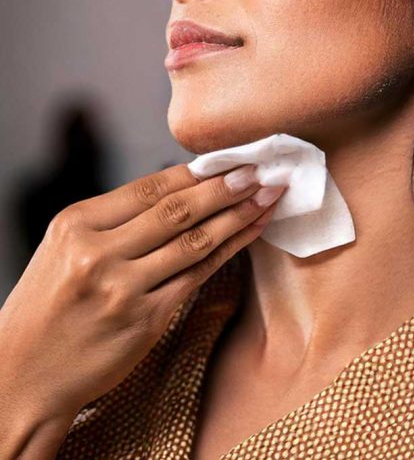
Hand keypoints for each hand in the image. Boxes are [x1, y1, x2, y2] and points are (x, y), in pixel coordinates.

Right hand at [0, 162, 284, 422]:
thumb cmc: (50, 305)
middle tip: (260, 171)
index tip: (231, 159)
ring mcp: (122, 289)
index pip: (149, 187)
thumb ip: (117, 219)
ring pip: (195, 240)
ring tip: (267, 196)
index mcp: (76, 225)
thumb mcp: (66, 248)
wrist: (22, 376)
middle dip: (226, 187)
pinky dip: (231, 249)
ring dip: (238, 215)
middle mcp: (97, 253)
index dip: (197, 172)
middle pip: (177, 209)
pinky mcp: (144, 320)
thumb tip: (184, 186)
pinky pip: (198, 275)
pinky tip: (251, 232)